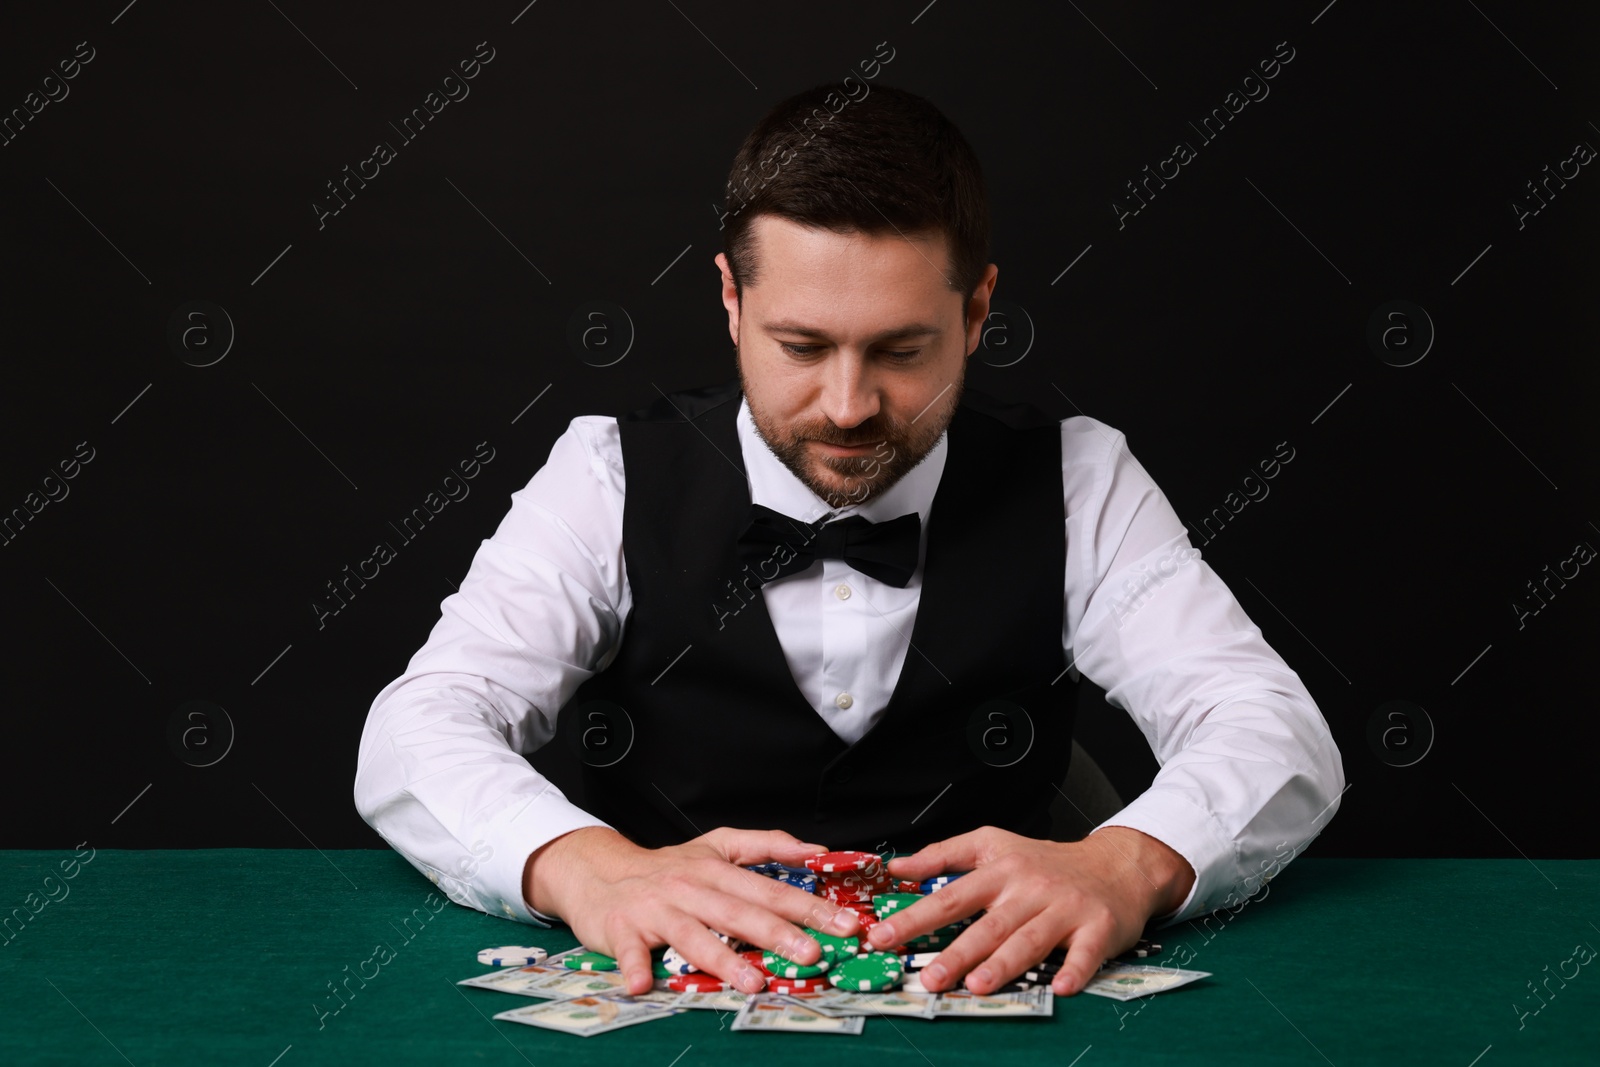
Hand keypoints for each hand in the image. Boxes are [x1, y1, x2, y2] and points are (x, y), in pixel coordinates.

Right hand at [523, 826, 860, 995]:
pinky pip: (630, 952)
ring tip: (752, 981)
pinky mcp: (623, 931)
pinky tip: (645, 983)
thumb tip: (814, 849)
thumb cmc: (667, 867)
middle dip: (778, 934)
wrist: (599, 871)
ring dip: (722, 959)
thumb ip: (766, 844)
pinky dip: (636, 967)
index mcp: (716, 871)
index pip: (771, 890)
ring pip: (693, 935)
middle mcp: (691, 888)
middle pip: (739, 913)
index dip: (809, 907)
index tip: (843, 923)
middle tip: (812, 954)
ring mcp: (657, 910)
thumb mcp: (717, 846)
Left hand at [866, 825, 1194, 995]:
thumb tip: (897, 866)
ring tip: (978, 985)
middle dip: (957, 952)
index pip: (950, 896)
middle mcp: (1029, 889)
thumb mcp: (994, 844)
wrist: (1116, 864)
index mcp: (1000, 871)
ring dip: (1004, 963)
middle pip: (988, 924)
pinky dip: (1074, 970)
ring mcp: (1064, 909)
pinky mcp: (1098, 928)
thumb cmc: (1048, 862)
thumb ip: (944, 855)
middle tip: (929, 976)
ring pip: (1030, 939)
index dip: (915, 916)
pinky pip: (1085, 953)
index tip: (884, 936)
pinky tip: (1060, 987)